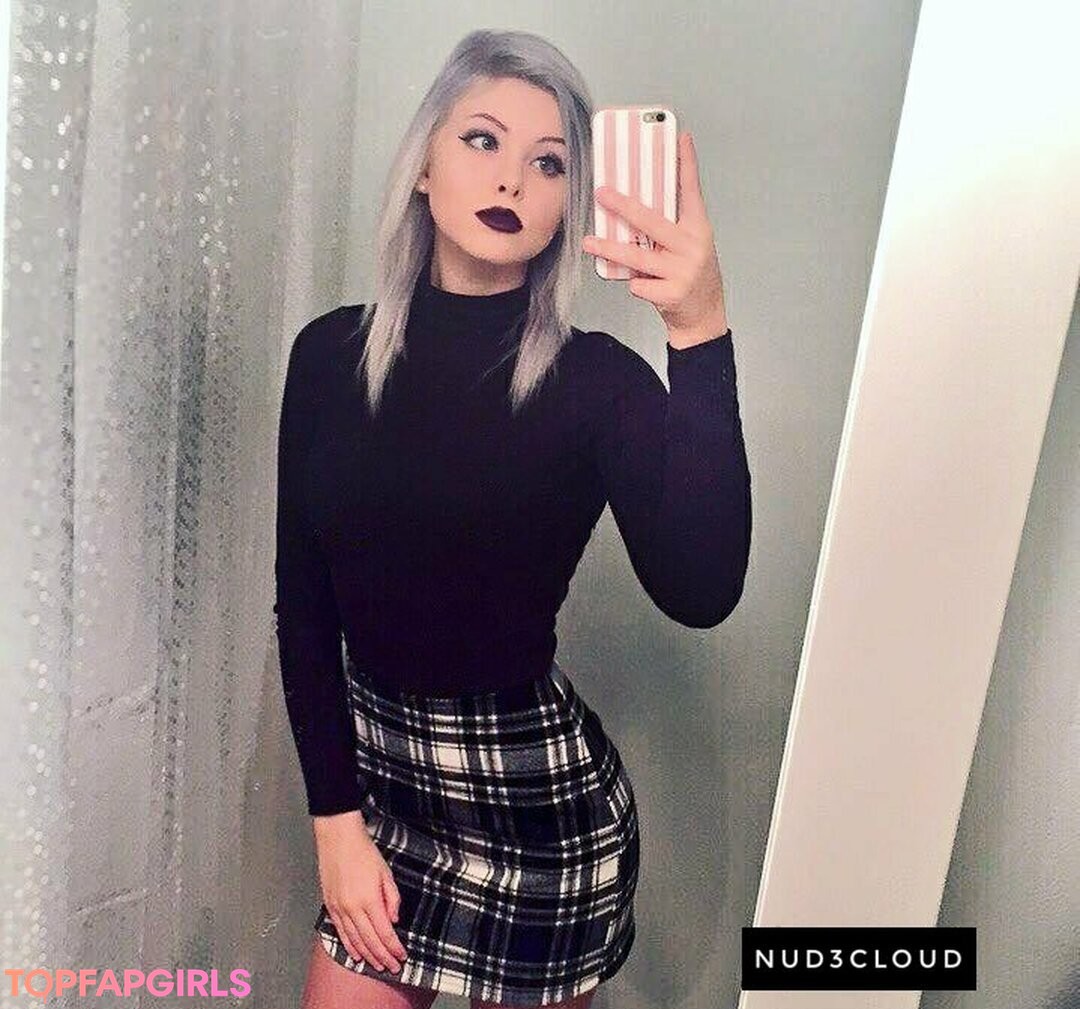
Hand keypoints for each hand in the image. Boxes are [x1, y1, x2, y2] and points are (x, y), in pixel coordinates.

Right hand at [312, 812, 407, 972]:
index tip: (402, 956)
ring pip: (354, 941)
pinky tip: (356, 954)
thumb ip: (392, 898)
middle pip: (370, 941)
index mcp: (369, 899)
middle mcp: (353, 908)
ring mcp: (339, 908)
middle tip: (393, 968)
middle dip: (383, 957)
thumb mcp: (386, 873)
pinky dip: (349, 946)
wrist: (338, 839)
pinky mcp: (330, 906)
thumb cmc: (364, 852)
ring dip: (368, 956)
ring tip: (378, 966)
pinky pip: (340, 932)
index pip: (384, 933)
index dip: (394, 948)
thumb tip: (393, 920)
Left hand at [583, 131, 728, 348]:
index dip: (686, 163)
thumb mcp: (687, 245)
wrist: (703, 316)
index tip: (680, 136)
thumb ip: (667, 226)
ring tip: (589, 242)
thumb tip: (632, 206)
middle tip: (602, 193)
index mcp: (697, 229)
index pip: (691, 190)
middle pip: (653, 222)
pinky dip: (633, 283)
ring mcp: (683, 271)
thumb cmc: (689, 274)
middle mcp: (692, 247)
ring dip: (610, 249)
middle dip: (624, 206)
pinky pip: (638, 284)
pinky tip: (640, 286)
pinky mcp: (672, 294)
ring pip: (638, 257)